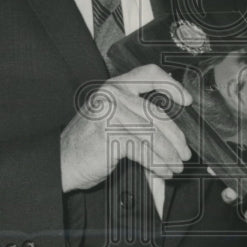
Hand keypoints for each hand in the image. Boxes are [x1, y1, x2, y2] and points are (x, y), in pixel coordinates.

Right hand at [60, 64, 191, 191]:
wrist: (60, 162)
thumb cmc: (87, 143)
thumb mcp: (112, 122)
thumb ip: (139, 120)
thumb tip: (173, 135)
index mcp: (114, 86)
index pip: (149, 74)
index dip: (171, 85)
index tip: (186, 100)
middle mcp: (112, 95)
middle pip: (157, 114)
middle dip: (176, 137)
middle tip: (185, 153)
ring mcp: (111, 114)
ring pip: (153, 135)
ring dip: (169, 155)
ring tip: (175, 167)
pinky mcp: (110, 135)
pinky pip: (144, 151)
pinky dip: (158, 164)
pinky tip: (162, 171)